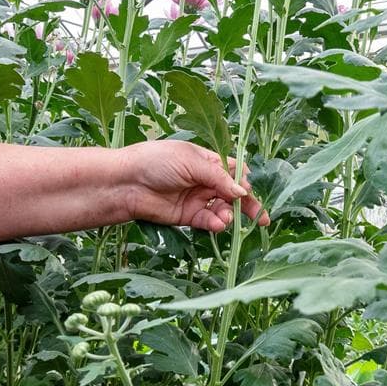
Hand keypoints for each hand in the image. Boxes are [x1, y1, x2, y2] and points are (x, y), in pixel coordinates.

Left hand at [116, 139, 267, 231]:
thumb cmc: (156, 161)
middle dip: (247, 205)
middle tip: (260, 218)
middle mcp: (204, 180)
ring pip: (222, 209)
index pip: (234, 171)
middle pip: (233, 193)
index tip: (248, 189)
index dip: (244, 181)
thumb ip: (219, 177)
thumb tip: (243, 191)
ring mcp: (196, 199)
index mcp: (207, 161)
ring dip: (228, 215)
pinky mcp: (187, 216)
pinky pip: (207, 221)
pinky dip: (215, 224)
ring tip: (225, 219)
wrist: (126, 182)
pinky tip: (218, 224)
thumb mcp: (191, 162)